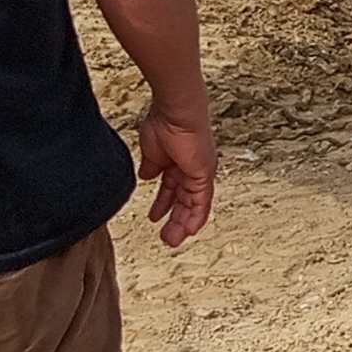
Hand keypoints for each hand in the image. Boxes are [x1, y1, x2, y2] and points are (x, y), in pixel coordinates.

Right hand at [137, 105, 216, 249]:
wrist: (174, 111)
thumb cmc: (163, 123)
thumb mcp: (152, 152)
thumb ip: (151, 166)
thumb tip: (146, 176)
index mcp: (177, 163)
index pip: (173, 189)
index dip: (164, 204)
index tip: (155, 217)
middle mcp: (191, 169)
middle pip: (184, 200)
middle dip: (174, 219)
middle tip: (166, 236)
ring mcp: (200, 172)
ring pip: (193, 205)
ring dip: (182, 223)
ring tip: (172, 240)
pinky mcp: (205, 175)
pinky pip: (202, 202)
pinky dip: (196, 217)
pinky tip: (189, 230)